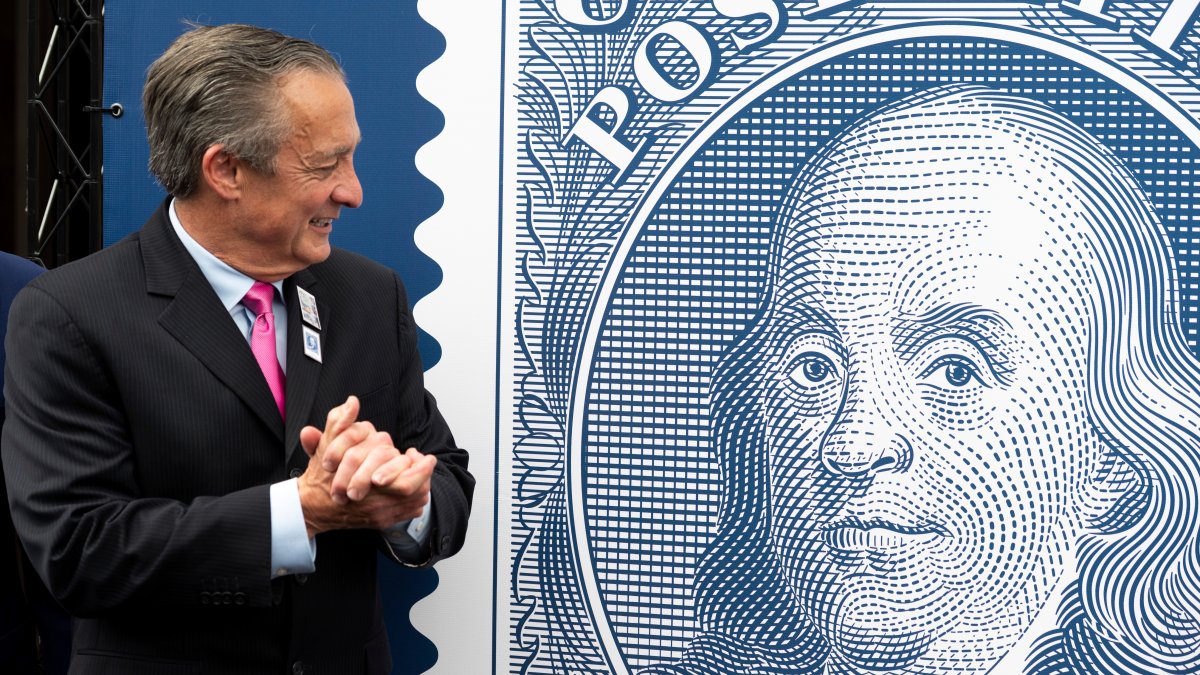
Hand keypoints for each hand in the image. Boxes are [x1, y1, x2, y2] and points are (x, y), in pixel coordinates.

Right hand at [296, 397, 424, 535]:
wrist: (312, 506)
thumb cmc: (321, 475)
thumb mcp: (326, 446)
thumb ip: (339, 423)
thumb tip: (352, 402)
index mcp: (367, 484)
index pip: (405, 481)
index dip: (419, 466)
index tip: (417, 452)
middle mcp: (375, 504)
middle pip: (413, 492)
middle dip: (424, 475)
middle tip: (427, 460)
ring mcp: (379, 515)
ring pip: (414, 502)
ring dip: (422, 485)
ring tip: (422, 471)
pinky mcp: (381, 522)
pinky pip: (408, 512)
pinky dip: (415, 499)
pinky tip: (415, 487)